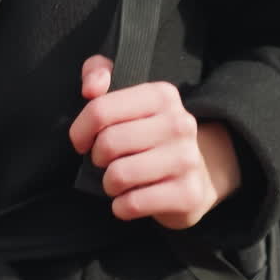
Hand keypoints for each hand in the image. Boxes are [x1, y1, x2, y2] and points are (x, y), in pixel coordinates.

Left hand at [69, 55, 241, 229]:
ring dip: (109, 184)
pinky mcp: (188, 194)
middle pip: (109, 143)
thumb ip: (98, 73)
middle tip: (105, 161)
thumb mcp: (125, 94)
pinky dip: (121, 206)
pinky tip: (128, 199)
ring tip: (117, 180)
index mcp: (161, 95)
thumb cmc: (148, 132)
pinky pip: (133, 203)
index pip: (100, 109)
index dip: (80, 130)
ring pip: (119, 175)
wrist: (198, 172)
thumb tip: (90, 88)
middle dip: (97, 158)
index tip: (82, 142)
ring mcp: (187, 159)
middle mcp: (179, 124)